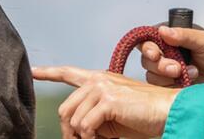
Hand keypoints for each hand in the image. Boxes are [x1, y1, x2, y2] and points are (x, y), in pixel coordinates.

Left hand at [32, 65, 177, 137]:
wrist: (168, 111)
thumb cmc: (144, 116)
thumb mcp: (113, 114)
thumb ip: (93, 114)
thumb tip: (76, 130)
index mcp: (99, 79)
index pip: (68, 73)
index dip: (49, 72)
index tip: (34, 71)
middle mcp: (98, 80)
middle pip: (65, 108)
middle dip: (68, 132)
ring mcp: (102, 88)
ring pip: (73, 119)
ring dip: (81, 138)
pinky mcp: (108, 100)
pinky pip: (85, 126)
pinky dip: (90, 138)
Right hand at [139, 24, 203, 85]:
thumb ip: (184, 35)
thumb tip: (163, 30)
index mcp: (172, 37)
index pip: (149, 39)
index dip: (148, 47)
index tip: (155, 54)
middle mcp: (167, 52)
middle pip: (147, 59)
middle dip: (160, 64)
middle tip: (176, 68)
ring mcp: (169, 70)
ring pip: (152, 74)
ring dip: (167, 76)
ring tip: (191, 73)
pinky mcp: (173, 86)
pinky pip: (160, 88)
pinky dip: (171, 86)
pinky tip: (188, 82)